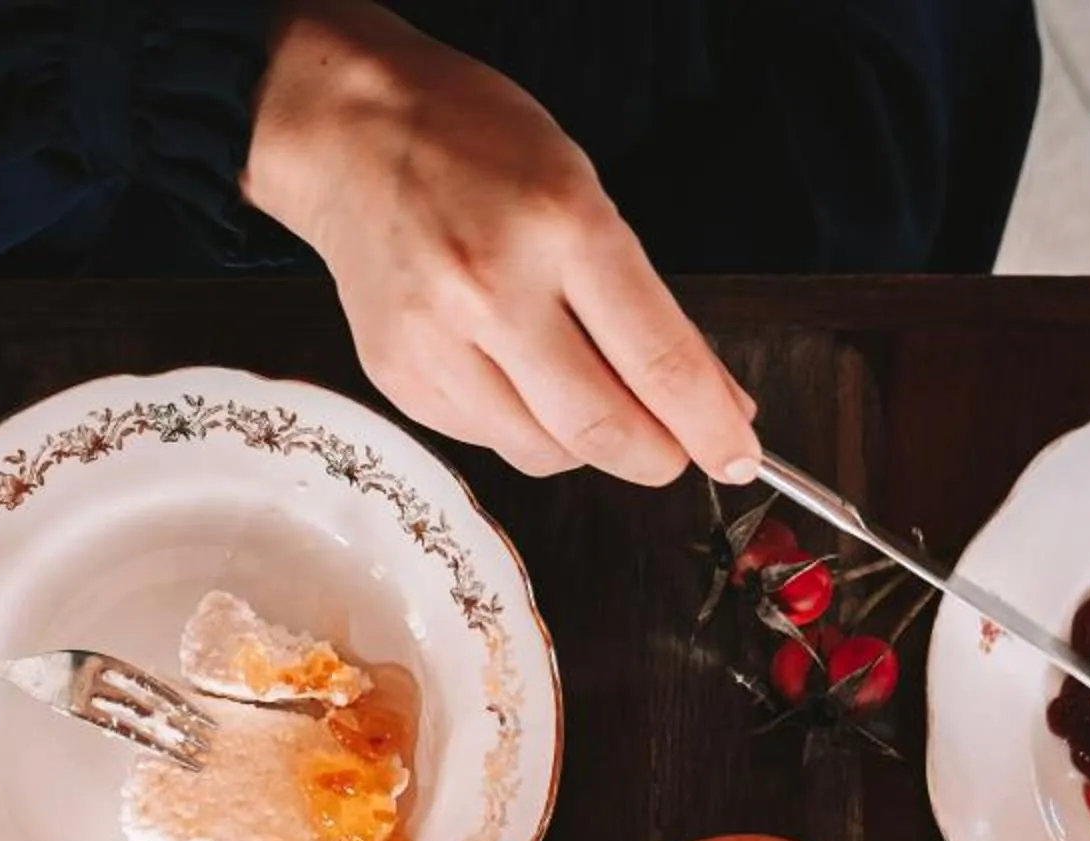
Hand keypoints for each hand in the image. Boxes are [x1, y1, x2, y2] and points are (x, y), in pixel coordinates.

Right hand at [243, 2, 758, 485]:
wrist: (351, 135)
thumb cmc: (476, 147)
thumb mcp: (583, 193)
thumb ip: (647, 305)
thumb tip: (714, 399)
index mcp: (561, 226)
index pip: (658, 362)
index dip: (711, 428)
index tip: (738, 456)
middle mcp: (495, 291)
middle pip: (603, 432)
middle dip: (657, 457)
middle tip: (675, 451)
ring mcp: (440, 343)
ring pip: (546, 453)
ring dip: (587, 446)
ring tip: (587, 398)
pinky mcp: (403, 379)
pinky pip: (489, 442)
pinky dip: (524, 429)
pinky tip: (518, 379)